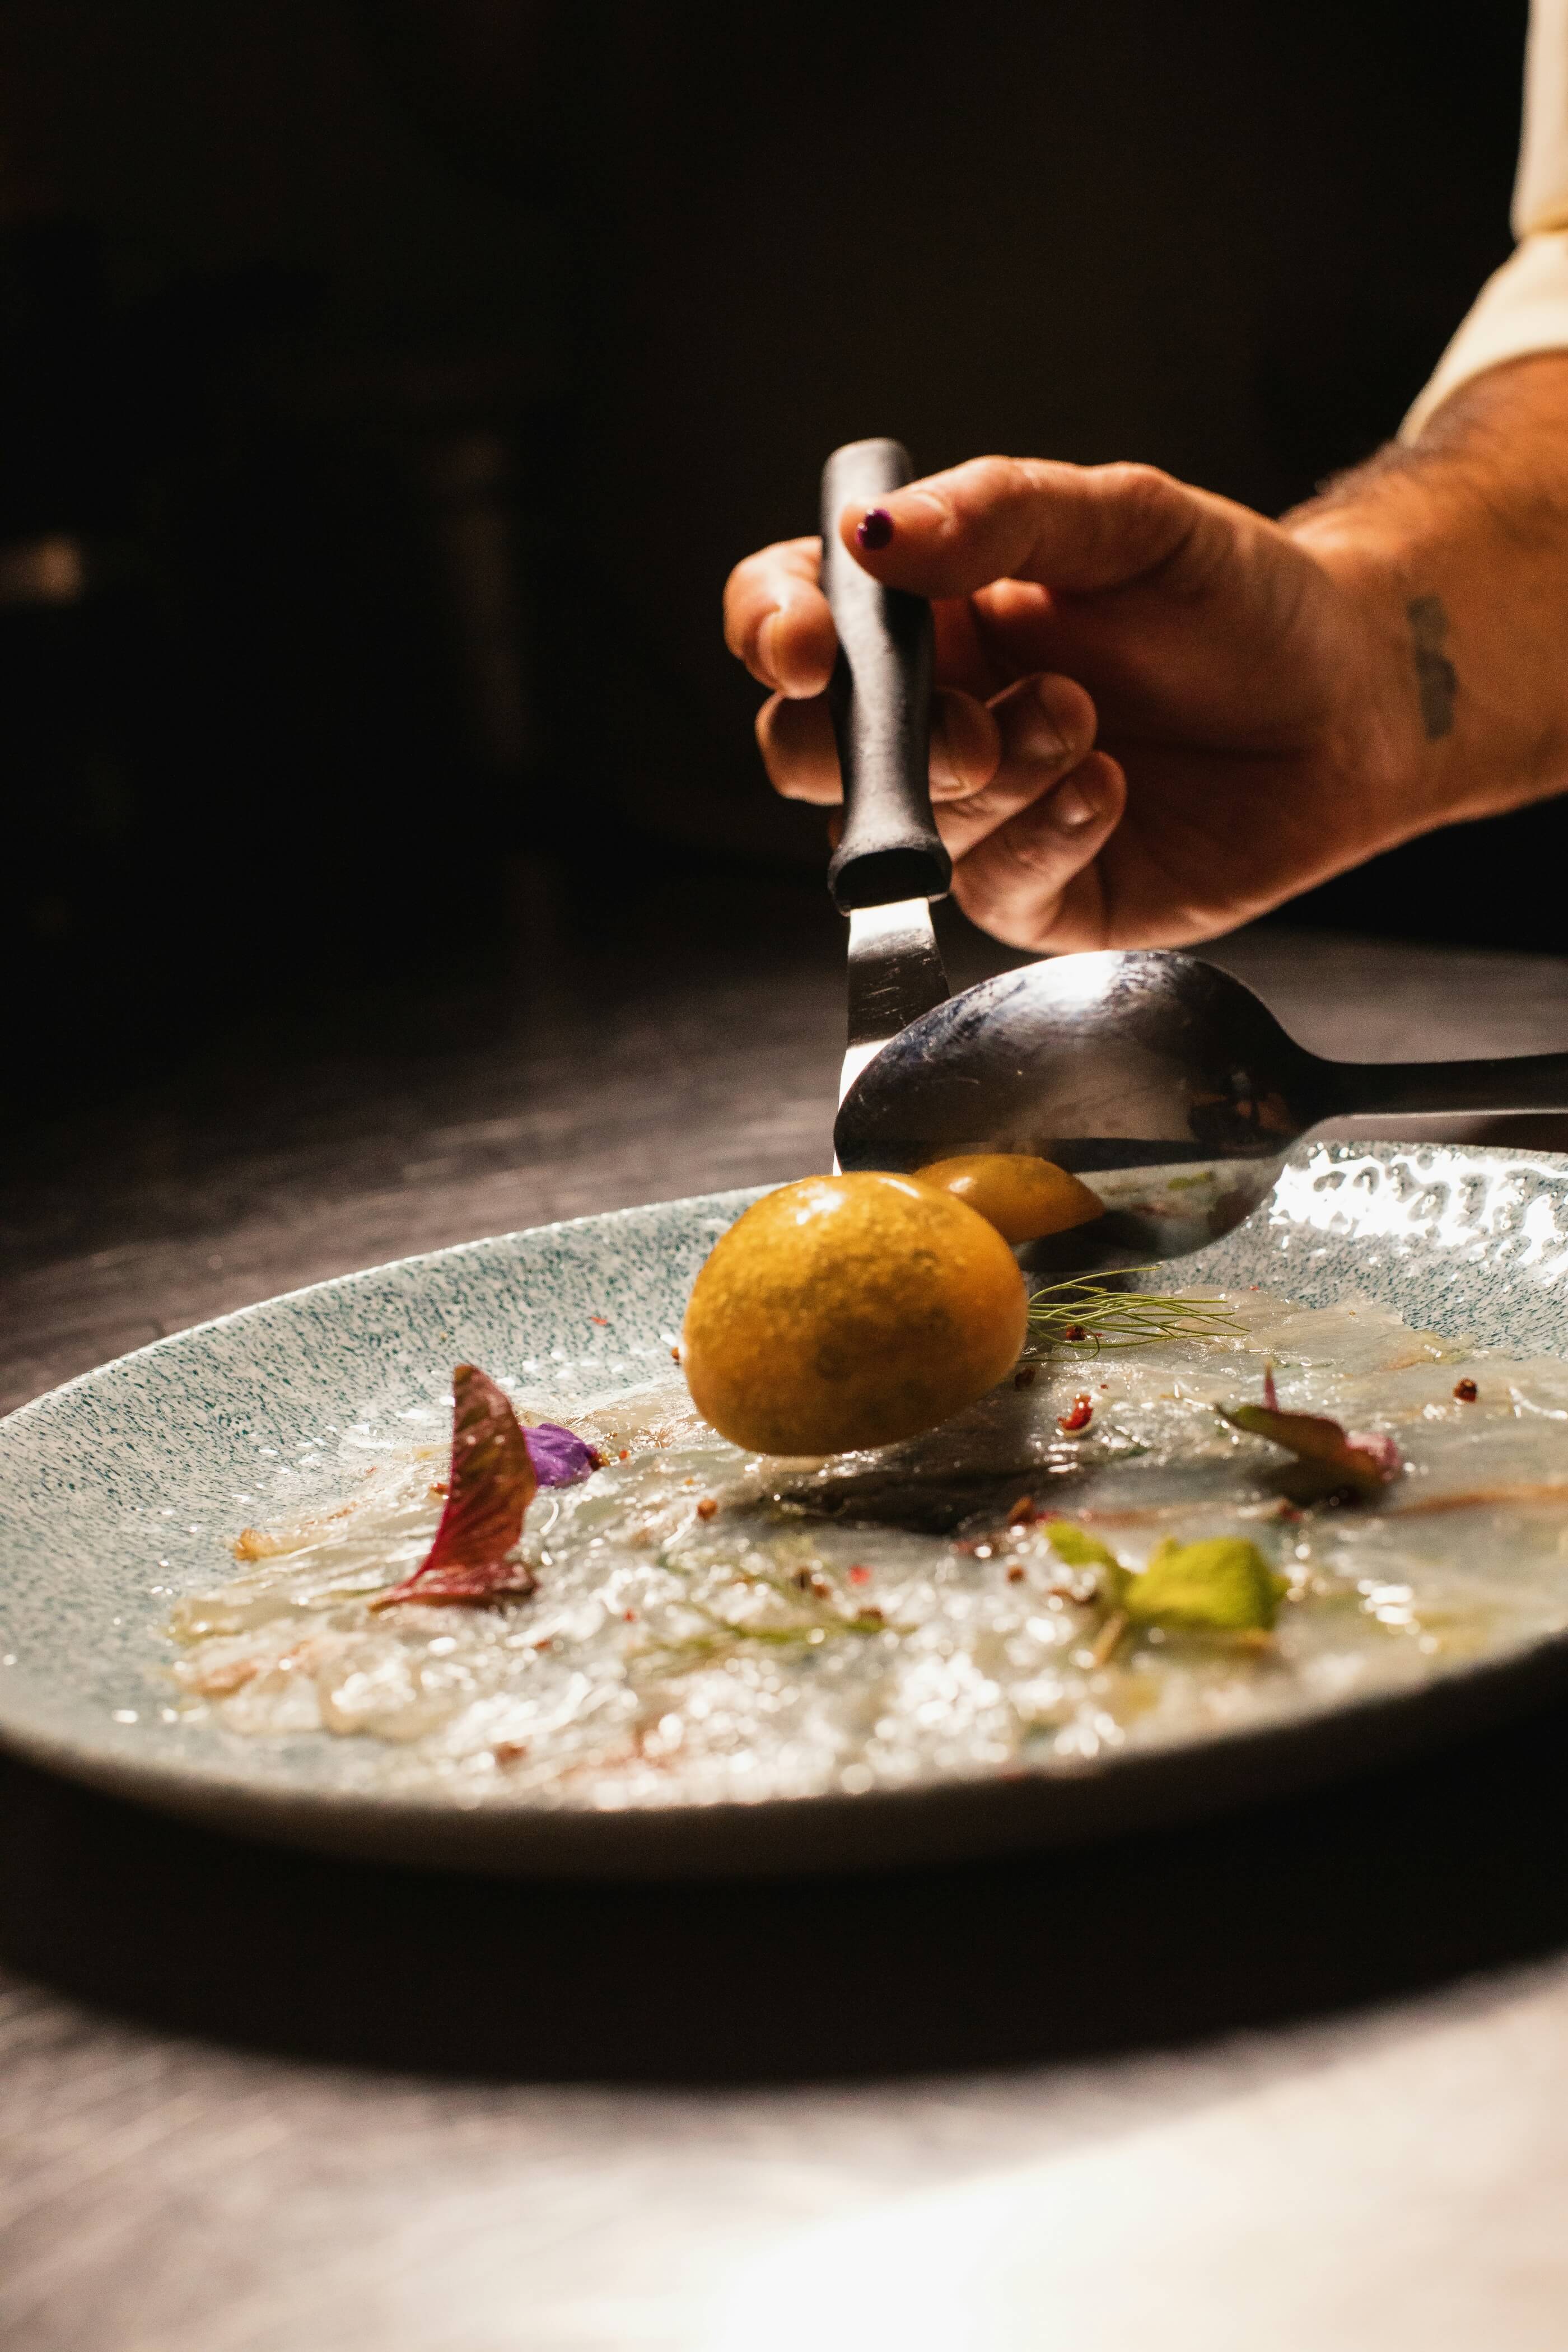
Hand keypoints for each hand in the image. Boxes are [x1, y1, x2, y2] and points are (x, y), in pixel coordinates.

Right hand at [723, 447, 1489, 948]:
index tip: (810, 643)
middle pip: (807, 748)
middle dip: (869, 743)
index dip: (772, 631)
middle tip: (968, 722)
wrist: (1352, 698)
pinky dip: (1046, 834)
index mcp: (925, 614)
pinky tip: (1109, 791)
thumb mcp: (1128, 520)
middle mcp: (933, 717)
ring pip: (906, 825)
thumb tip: (870, 535)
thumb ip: (998, 514)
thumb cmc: (1239, 600)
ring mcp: (978, 815)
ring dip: (996, 775)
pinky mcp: (1039, 894)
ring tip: (1087, 724)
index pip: (787, 617)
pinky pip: (991, 889)